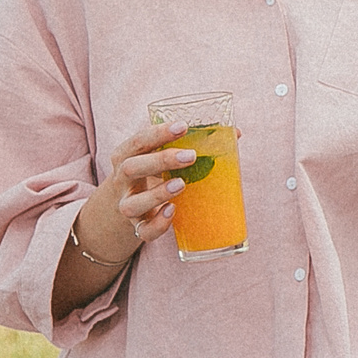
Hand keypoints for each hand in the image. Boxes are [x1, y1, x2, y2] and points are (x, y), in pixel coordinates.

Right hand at [88, 123, 200, 251]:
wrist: (129, 203)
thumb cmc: (153, 172)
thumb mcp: (163, 155)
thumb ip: (192, 142)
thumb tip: (235, 133)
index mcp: (127, 156)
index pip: (138, 141)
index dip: (158, 133)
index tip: (183, 127)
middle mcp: (122, 180)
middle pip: (131, 168)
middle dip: (160, 161)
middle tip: (191, 156)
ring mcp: (128, 204)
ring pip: (132, 203)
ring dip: (157, 194)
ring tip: (181, 184)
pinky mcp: (137, 226)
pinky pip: (143, 230)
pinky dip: (158, 224)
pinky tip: (173, 211)